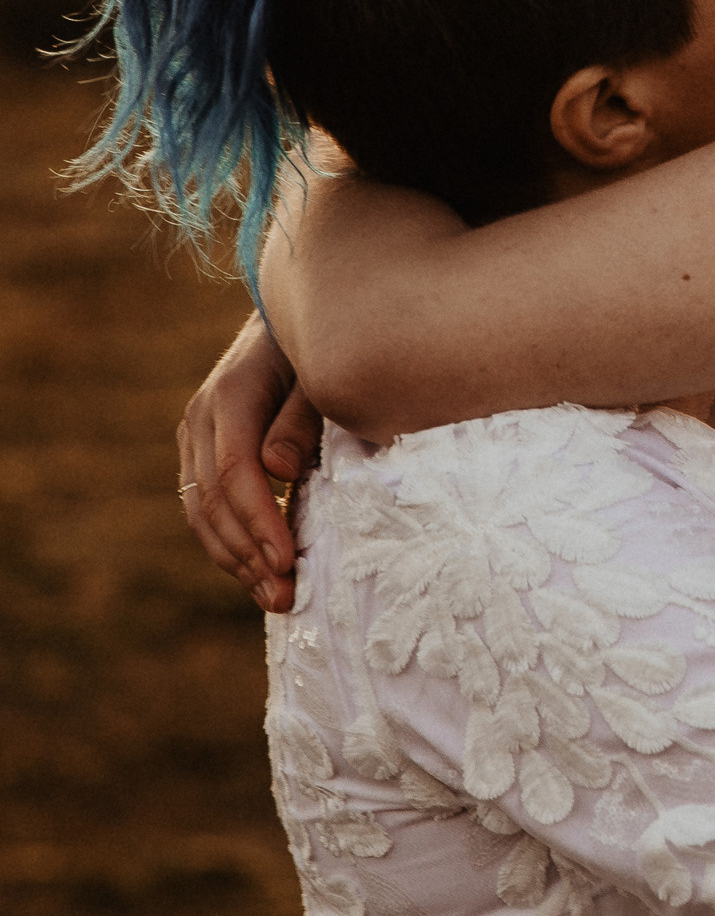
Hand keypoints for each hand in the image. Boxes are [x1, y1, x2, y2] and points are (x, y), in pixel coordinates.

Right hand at [176, 312, 321, 612]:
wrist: (289, 318)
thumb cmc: (316, 348)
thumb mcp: (319, 372)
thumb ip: (304, 417)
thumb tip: (279, 470)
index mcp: (230, 395)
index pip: (235, 473)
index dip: (259, 522)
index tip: (288, 561)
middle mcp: (201, 417)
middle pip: (212, 501)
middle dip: (248, 555)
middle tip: (286, 597)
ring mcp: (194, 434)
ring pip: (201, 511)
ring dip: (235, 560)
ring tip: (276, 597)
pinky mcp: (201, 449)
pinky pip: (204, 505)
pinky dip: (229, 543)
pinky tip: (258, 570)